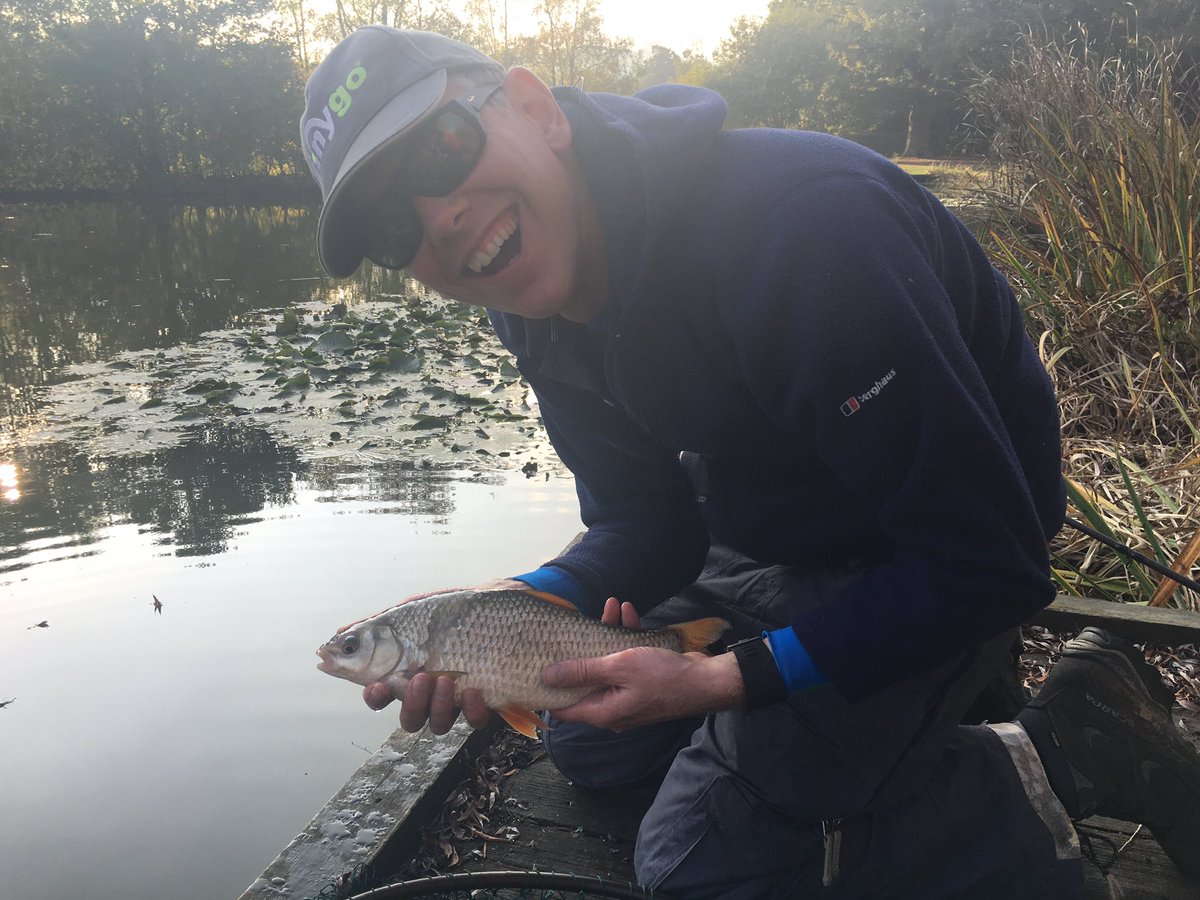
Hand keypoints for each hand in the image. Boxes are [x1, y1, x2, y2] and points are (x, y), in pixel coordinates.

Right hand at [359, 579, 526, 732]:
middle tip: (419, 677)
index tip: (377, 686)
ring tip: (446, 679)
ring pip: (438, 724)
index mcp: (408, 672)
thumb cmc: (453, 610)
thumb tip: (338, 637)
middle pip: (410, 718)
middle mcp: (430, 693)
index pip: (383, 694)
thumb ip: (378, 626)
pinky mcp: (484, 702)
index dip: (376, 696)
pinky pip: (474, 720)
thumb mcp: (416, 610)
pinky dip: (472, 709)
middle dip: (412, 702)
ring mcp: (456, 700)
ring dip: (438, 706)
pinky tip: (474, 689)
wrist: (499, 605)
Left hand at [543, 599, 743, 731]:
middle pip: (584, 680)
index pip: (563, 707)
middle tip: (574, 624)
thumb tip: (546, 676)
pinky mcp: (641, 682)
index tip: (539, 662)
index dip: (549, 687)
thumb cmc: (663, 677)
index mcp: (602, 711)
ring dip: (607, 635)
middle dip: (580, 650)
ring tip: (610, 606)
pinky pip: (625, 661)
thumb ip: (582, 670)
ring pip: (606, 665)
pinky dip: (625, 638)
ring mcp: (627, 694)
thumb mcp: (619, 667)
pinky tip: (628, 612)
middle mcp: (612, 707)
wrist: (706, 681)